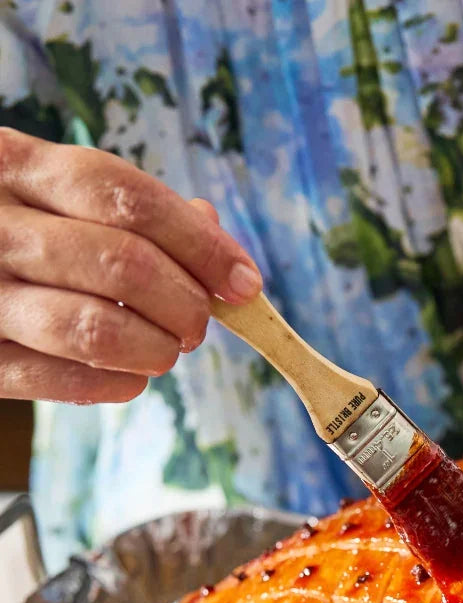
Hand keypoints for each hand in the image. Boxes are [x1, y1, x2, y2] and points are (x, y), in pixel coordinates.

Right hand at [0, 128, 261, 403]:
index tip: (245, 282)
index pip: (125, 196)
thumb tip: (216, 238)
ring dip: (155, 347)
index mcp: (12, 165)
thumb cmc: (16, 232)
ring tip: (167, 349)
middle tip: (200, 324)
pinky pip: (59, 380)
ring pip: (93, 327)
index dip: (199, 244)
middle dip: (186, 302)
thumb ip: (131, 210)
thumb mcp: (53, 196)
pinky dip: (116, 383)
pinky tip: (133, 376)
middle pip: (122, 262)